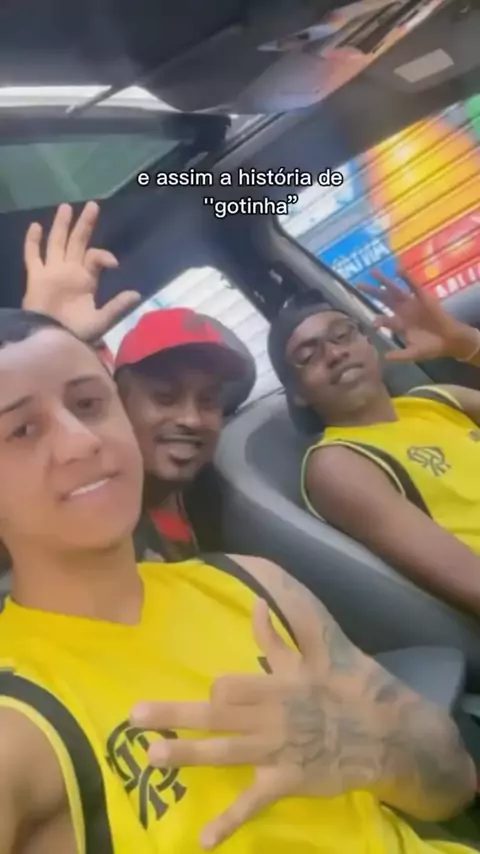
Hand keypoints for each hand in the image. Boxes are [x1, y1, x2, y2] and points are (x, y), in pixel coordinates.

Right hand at [23, 201, 140, 341]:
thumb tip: (137, 294)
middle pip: (78, 242)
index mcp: (86, 279)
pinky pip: (33, 256)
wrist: (53, 340)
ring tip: (66, 207)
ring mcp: (52, 272)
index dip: (104, 255)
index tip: (113, 263)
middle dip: (85, 224)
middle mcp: (70, 271)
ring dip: (61, 226)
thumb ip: (116, 307)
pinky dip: (33, 242)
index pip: (95, 256)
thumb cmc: (77, 333)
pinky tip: (36, 226)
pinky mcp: (36, 277)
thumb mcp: (101, 321)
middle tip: (93, 205)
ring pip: (56, 243)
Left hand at [130, 599, 385, 848]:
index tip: (211, 694)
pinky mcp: (285, 782)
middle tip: (134, 716)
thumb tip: (256, 602)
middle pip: (216, 715)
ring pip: (225, 752)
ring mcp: (276, 752)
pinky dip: (230, 822)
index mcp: (278, 684)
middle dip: (176, 715)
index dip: (217, 691)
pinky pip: (254, 804)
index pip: (232, 686)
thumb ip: (285, 630)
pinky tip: (204, 840)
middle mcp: (270, 717)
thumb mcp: (321, 652)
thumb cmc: (348, 687)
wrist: (385, 733)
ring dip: (188, 756)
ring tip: (152, 757)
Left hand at [358, 268, 479, 361]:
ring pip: (395, 290)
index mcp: (399, 324)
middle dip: (373, 292)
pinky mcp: (423, 297)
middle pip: (384, 300)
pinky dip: (406, 278)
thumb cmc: (430, 348)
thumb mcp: (413, 354)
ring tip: (373, 272)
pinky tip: (397, 270)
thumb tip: (385, 358)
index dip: (378, 320)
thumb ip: (400, 356)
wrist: (449, 341)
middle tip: (358, 285)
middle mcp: (402, 311)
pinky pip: (412, 286)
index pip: (384, 319)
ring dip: (384, 281)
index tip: (373, 323)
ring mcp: (412, 303)